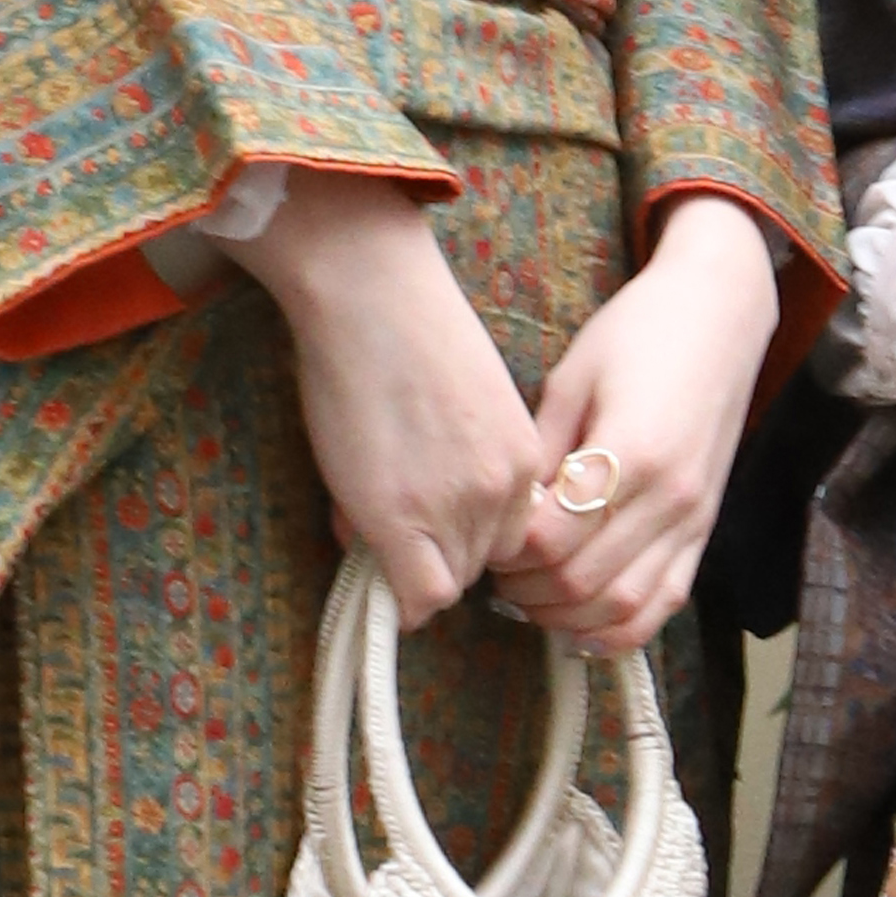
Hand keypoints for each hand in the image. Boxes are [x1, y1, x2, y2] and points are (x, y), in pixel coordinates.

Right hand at [244, 174, 545, 622]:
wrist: (375, 296)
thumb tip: (429, 520)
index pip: (515, 539)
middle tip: (391, 517)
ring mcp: (458, 507)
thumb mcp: (466, 405)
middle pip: (483, 564)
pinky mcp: (405, 519)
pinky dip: (398, 600)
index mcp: (525, 458)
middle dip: (439, 552)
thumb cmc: (407, 331)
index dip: (471, 537)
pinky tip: (370, 562)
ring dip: (410, 565)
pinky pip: (418, 598)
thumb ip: (464, 466)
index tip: (436, 522)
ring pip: (449, 582)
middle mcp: (506, 490)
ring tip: (369, 512)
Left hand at [495, 194, 786, 652]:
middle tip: (496, 568)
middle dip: (526, 588)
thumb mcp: (571, 379)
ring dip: (566, 616)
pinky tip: (581, 620)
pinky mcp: (705, 529)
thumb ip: (540, 452)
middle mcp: (670, 496)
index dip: (507, 550)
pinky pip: (665, 604)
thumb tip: (505, 515)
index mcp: (633, 450)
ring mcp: (695, 519)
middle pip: (582, 581)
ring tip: (530, 594)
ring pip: (624, 607)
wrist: (720, 314)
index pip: (553, 538)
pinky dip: (619, 627)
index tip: (486, 534)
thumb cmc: (638, 332)